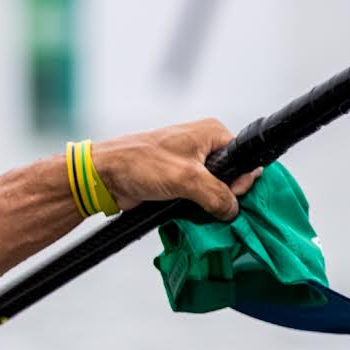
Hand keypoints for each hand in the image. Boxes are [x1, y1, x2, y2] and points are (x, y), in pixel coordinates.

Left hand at [90, 118, 258, 220]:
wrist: (106, 176)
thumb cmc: (139, 163)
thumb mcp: (186, 178)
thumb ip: (216, 194)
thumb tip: (232, 209)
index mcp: (210, 133)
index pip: (243, 158)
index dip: (241, 180)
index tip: (231, 196)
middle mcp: (203, 146)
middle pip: (231, 176)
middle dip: (225, 195)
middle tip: (213, 207)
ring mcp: (190, 164)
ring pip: (214, 190)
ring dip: (209, 204)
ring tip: (199, 212)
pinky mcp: (178, 181)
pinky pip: (198, 197)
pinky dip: (197, 208)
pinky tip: (191, 215)